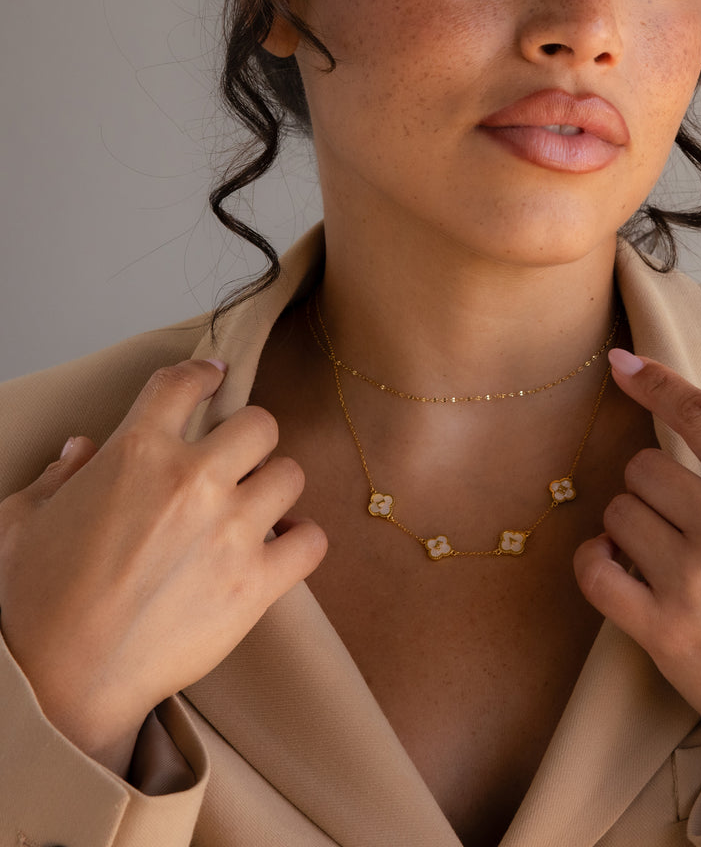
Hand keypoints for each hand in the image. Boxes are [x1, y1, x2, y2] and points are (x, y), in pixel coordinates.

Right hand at [0, 359, 326, 776]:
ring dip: (275, 486)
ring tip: (259, 505)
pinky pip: (312, 540)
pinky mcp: (257, 583)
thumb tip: (82, 450)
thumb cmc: (33, 605)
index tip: (214, 377)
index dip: (202, 374)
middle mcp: (193, 482)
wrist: (60, 685)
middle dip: (251, 435)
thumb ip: (57, 477)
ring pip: (291, 474)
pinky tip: (284, 544)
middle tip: (239, 457)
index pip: (182, 385)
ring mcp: (232, 531)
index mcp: (136, 454)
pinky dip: (303, 539)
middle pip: (261, 423)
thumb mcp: (19, 524)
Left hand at [574, 349, 700, 787]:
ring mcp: (692, 580)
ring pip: (618, 510)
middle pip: (644, 465)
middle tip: (680, 511)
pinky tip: (619, 563)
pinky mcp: (662, 629)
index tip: (622, 363)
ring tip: (662, 547)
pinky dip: (596, 559)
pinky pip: (594, 570)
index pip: (700, 414)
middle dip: (654, 481)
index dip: (655, 381)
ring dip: (631, 522)